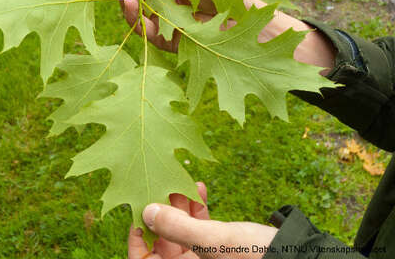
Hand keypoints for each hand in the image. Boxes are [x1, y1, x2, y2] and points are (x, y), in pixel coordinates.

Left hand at [128, 182, 277, 258]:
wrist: (298, 256)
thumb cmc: (258, 257)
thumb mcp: (215, 241)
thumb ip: (178, 228)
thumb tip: (146, 211)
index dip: (136, 239)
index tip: (140, 211)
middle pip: (161, 241)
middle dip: (161, 212)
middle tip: (164, 185)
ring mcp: (202, 256)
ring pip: (179, 229)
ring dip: (179, 205)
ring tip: (185, 182)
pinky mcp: (217, 244)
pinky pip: (198, 225)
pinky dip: (197, 207)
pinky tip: (201, 188)